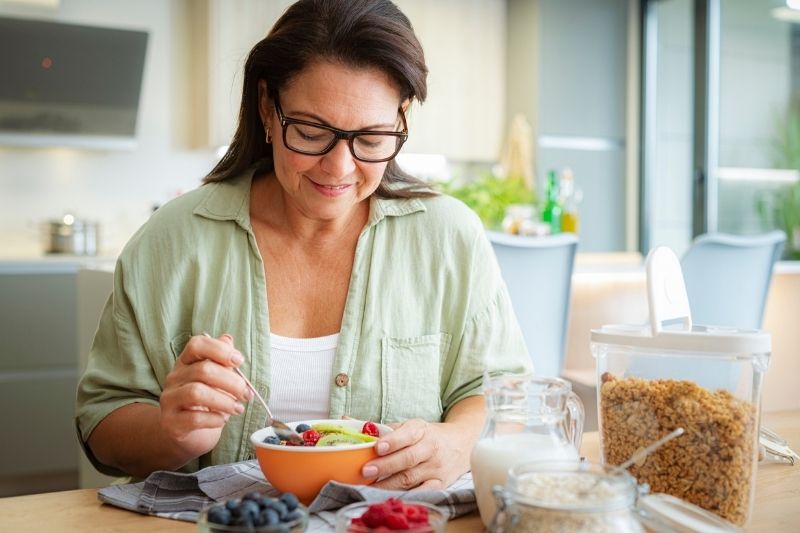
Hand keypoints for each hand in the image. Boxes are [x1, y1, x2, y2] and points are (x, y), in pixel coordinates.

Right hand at [159, 333, 251, 459]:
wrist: (186, 431)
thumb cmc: (206, 401)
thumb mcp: (215, 378)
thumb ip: (221, 360)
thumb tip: (228, 339)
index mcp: (186, 362)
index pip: (196, 345)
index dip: (219, 350)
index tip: (239, 361)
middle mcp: (174, 377)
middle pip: (203, 370)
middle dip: (231, 382)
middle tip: (247, 394)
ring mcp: (170, 400)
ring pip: (196, 393)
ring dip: (224, 401)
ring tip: (238, 408)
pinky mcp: (171, 422)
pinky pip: (194, 418)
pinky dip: (214, 418)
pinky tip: (222, 419)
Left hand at [360, 418, 475, 490]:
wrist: (461, 443)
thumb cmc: (428, 435)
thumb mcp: (409, 426)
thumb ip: (379, 427)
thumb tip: (345, 419)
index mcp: (421, 430)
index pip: (407, 434)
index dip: (393, 441)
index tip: (377, 447)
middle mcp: (431, 448)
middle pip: (408, 459)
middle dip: (385, 466)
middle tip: (365, 471)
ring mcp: (436, 468)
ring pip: (411, 478)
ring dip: (389, 483)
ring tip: (370, 486)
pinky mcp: (440, 484)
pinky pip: (422, 492)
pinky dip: (406, 495)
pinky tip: (390, 496)